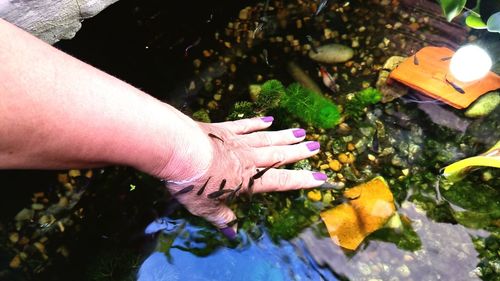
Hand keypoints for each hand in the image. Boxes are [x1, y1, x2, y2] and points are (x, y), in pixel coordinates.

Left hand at [163, 116, 325, 238]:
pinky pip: (244, 125)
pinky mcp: (222, 130)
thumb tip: (233, 233)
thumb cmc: (195, 184)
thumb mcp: (207, 209)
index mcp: (247, 181)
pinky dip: (257, 122)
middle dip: (298, 152)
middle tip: (316, 145)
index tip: (320, 177)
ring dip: (284, 136)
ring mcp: (236, 142)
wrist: (180, 152)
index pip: (280, 182)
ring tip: (301, 131)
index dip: (301, 181)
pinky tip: (268, 119)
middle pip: (278, 155)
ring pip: (266, 139)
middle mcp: (248, 160)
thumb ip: (223, 218)